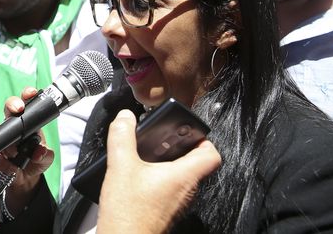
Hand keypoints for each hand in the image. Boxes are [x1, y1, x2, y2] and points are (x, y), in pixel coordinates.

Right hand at [0, 88, 53, 213]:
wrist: (26, 178)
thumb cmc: (37, 160)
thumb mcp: (46, 158)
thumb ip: (45, 154)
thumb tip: (39, 151)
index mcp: (28, 121)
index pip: (26, 103)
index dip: (27, 94)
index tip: (30, 93)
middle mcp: (13, 125)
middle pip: (8, 107)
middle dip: (12, 104)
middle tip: (18, 109)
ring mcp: (1, 138)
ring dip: (2, 135)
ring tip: (14, 151)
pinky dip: (0, 160)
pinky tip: (8, 164)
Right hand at [96, 110, 220, 233]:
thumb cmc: (128, 214)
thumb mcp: (120, 165)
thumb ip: (122, 137)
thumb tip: (126, 118)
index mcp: (184, 177)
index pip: (212, 155)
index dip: (203, 139)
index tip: (187, 132)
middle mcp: (187, 192)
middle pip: (195, 164)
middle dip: (179, 148)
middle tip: (162, 140)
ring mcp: (177, 204)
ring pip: (182, 177)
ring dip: (168, 164)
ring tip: (147, 156)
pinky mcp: (166, 212)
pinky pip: (171, 190)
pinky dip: (159, 179)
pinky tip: (138, 177)